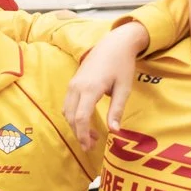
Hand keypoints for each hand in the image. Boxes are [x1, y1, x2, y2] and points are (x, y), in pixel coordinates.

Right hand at [62, 24, 146, 150]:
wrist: (114, 43)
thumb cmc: (122, 65)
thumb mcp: (124, 88)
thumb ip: (117, 110)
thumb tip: (115, 131)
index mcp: (90, 88)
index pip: (81, 118)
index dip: (83, 135)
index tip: (90, 147)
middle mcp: (77, 87)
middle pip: (71, 117)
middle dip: (79, 133)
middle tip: (92, 144)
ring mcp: (72, 84)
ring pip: (67, 111)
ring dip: (75, 125)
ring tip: (90, 134)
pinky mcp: (72, 83)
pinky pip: (67, 104)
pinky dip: (73, 116)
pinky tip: (85, 120)